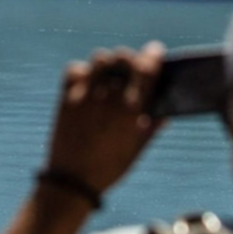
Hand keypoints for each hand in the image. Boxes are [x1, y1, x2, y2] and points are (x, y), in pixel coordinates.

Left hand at [43, 42, 164, 195]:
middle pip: (123, 57)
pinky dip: (84, 71)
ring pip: (100, 59)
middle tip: (131, 66)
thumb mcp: (137, 150)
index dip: (153, 55)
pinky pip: (76, 69)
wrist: (72, 182)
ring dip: (109, 63)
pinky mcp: (66, 99)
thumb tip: (166, 113)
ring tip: (110, 74)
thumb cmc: (109, 168)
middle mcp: (109, 98)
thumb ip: (152, 128)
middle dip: (130, 58)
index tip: (155, 52)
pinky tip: (89, 82)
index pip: (146, 68)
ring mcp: (86, 96)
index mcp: (131, 110)